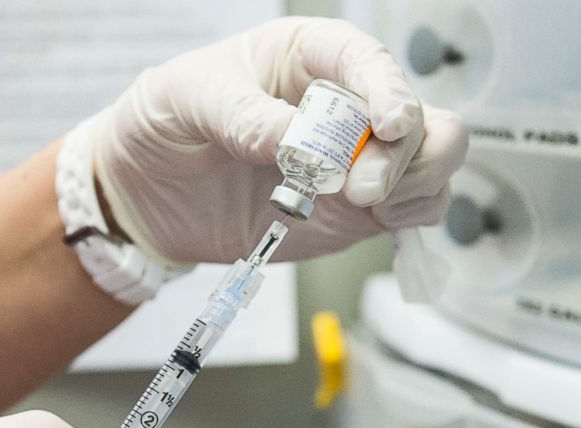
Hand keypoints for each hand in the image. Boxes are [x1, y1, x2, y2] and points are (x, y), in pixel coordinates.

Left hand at [93, 16, 467, 263]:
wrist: (147, 194)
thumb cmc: (165, 123)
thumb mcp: (186, 100)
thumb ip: (242, 116)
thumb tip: (298, 143)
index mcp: (305, 57)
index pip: (364, 59)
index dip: (387, 88)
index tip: (386, 125)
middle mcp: (343, 103)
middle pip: (414, 113)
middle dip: (399, 153)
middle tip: (357, 190)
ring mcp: (356, 157)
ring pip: (433, 153)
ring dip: (416, 180)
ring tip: (368, 203)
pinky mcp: (358, 206)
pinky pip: (418, 202)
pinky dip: (416, 211)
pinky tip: (382, 218)